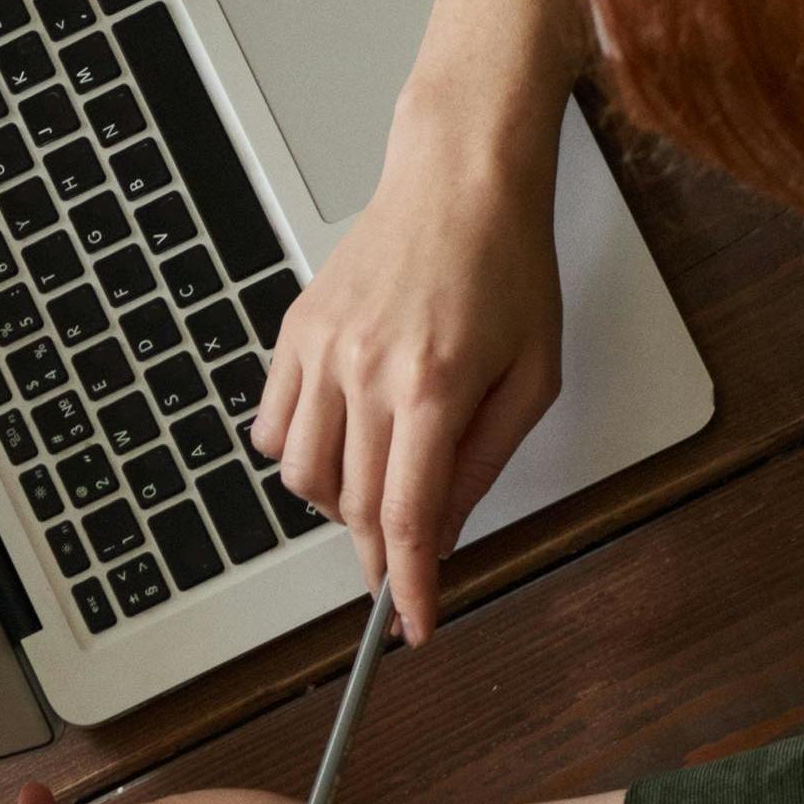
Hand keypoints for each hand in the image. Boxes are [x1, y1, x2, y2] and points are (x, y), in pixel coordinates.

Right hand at [253, 101, 563, 633]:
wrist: (459, 178)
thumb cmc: (507, 265)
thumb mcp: (533, 375)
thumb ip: (486, 461)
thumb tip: (448, 532)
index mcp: (436, 387)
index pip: (409, 518)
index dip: (408, 586)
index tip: (411, 624)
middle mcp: (367, 371)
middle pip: (353, 505)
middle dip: (377, 557)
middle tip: (399, 576)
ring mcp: (321, 350)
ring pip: (299, 474)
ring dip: (335, 507)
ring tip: (375, 493)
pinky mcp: (294, 331)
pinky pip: (270, 424)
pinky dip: (295, 455)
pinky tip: (336, 446)